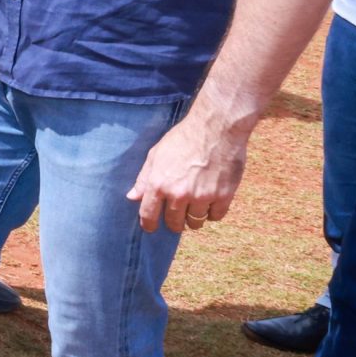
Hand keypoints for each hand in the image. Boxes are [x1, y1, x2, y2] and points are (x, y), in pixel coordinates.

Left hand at [126, 107, 248, 232]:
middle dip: (174, 222)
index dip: (149, 225)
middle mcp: (178, 194)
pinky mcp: (223, 196)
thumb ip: (144, 178)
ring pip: (196, 222)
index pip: (148, 215)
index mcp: (158, 184)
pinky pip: (215, 216)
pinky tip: (212, 201)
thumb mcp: (156, 154)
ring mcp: (202, 196)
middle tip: (178, 215)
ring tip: (196, 206)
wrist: (216, 128)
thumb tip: (132, 197)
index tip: (152, 228)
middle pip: (174, 223)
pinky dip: (213, 212)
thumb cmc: (183, 138)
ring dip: (194, 217)